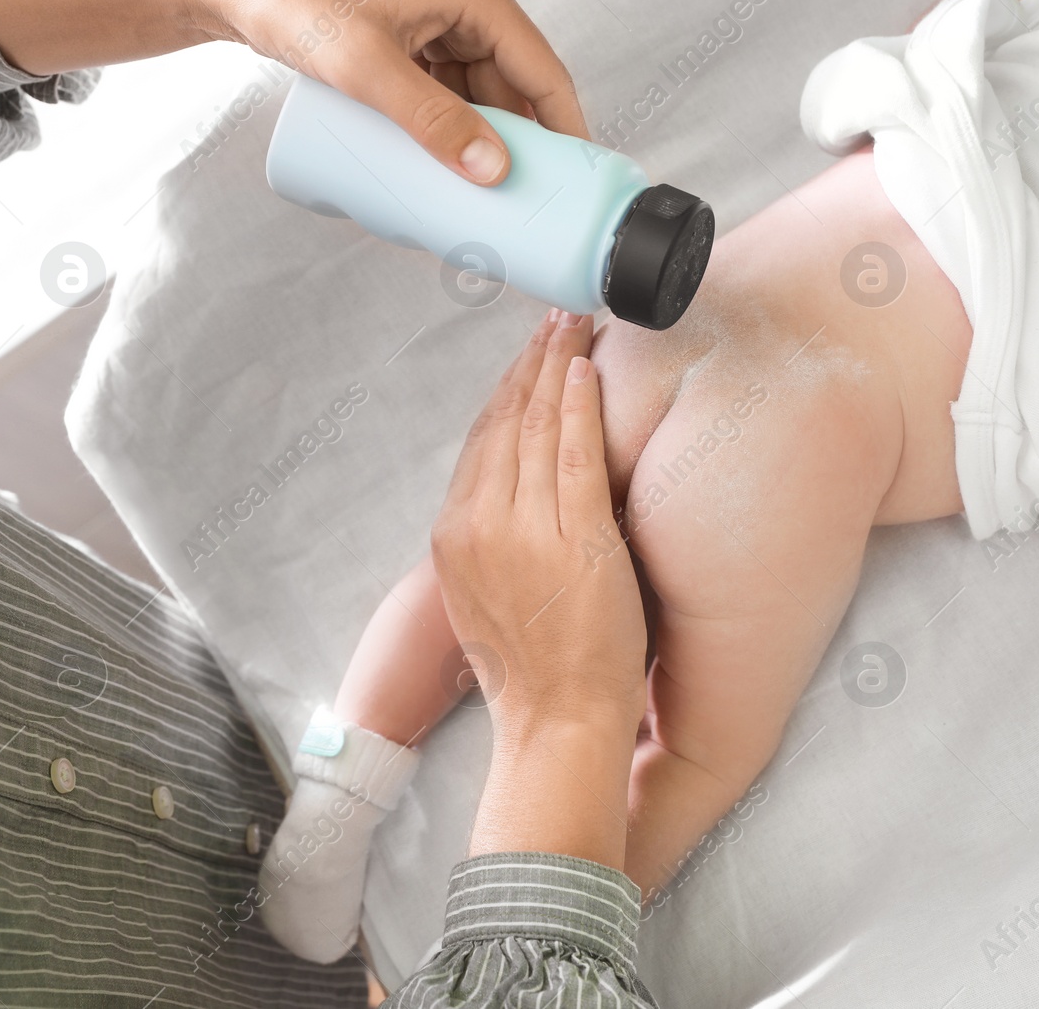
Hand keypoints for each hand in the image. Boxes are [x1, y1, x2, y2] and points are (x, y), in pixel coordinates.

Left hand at [0, 0, 587, 184]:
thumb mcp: (367, 68)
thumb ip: (431, 120)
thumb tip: (492, 170)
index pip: (545, 74)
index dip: (566, 131)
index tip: (577, 182)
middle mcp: (466, 6)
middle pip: (516, 91)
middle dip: (520, 148)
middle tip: (522, 203)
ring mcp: (438, 25)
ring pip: (482, 98)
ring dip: (483, 144)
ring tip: (482, 196)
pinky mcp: (411, 43)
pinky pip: (449, 96)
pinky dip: (453, 133)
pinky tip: (446, 167)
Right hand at [432, 311, 647, 744]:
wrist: (557, 721)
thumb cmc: (531, 669)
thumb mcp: (483, 596)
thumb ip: (489, 539)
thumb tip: (509, 495)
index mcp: (453, 536)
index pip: (482, 442)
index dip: (506, 390)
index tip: (526, 354)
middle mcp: (479, 525)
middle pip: (506, 423)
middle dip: (530, 363)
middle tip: (555, 318)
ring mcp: (527, 531)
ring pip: (540, 428)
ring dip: (557, 367)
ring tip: (575, 326)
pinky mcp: (577, 540)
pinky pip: (577, 455)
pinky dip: (580, 407)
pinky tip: (585, 370)